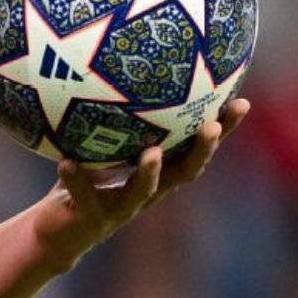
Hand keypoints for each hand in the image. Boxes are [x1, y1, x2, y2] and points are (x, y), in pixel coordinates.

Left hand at [32, 97, 249, 272]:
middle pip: (184, 173)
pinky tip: (67, 162)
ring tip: (152, 152)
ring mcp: (120, 209)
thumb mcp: (99, 146)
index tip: (242, 104)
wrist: (56, 231)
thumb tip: (115, 65)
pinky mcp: (90, 220)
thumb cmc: (82, 180)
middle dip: (201, 151)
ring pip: (141, 193)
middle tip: (211, 127)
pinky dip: (77, 180)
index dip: (222, 131)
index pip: (195, 149)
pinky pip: (84, 198)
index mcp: (156, 173)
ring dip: (149, 173)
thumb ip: (110, 117)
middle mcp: (147, 192)